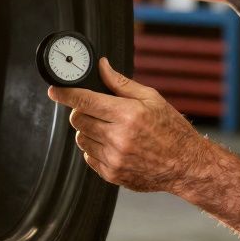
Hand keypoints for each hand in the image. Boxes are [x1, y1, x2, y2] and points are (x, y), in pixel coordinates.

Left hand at [47, 57, 207, 192]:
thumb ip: (121, 83)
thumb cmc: (171, 130)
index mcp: (127, 114)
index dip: (65, 94)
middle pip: (78, 120)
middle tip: (98, 110)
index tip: (54, 90)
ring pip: (81, 139)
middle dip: (82, 111)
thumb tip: (102, 67)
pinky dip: (95, 148)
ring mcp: (113, 158)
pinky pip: (88, 157)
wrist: (185, 164)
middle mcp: (118, 137)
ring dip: (88, 131)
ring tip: (111, 129)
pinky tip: (114, 145)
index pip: (85, 100)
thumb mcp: (151, 98)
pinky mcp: (112, 174)